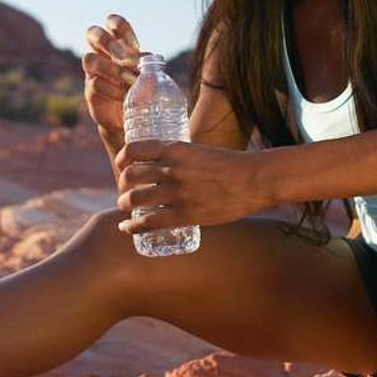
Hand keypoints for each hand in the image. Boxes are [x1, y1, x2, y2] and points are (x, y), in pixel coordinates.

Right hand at [80, 14, 142, 141]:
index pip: (113, 23)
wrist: (129, 117)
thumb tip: (147, 60)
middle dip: (108, 42)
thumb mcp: (149, 74)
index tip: (135, 45)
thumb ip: (149, 65)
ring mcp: (93, 72)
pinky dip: (112, 90)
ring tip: (128, 80)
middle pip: (92, 33)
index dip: (120, 27)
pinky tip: (125, 97)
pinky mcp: (90, 90)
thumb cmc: (141, 89)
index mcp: (118, 44)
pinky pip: (95, 84)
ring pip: (89, 59)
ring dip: (111, 69)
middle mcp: (101, 53)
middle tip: (124, 58)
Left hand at [112, 139, 269, 233]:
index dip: (122, 159)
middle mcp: (171, 169)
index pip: (133, 150)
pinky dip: (133, 226)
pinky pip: (149, 222)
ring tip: (125, 207)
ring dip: (124, 204)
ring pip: (134, 199)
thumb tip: (165, 167)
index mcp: (175, 149)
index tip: (122, 166)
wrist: (254, 180)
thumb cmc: (231, 165)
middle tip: (125, 190)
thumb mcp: (200, 151)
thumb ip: (181, 158)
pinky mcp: (185, 214)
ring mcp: (177, 192)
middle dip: (122, 185)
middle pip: (129, 176)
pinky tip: (128, 228)